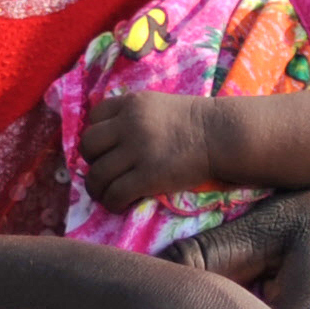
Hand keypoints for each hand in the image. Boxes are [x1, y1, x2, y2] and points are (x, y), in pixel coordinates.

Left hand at [75, 92, 222, 211]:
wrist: (220, 135)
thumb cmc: (195, 122)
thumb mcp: (158, 105)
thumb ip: (134, 115)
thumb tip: (112, 139)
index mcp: (131, 104)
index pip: (94, 116)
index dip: (97, 135)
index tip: (105, 148)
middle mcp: (129, 124)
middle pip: (89, 145)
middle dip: (92, 161)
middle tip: (104, 171)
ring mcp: (137, 150)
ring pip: (97, 174)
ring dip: (97, 188)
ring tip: (106, 194)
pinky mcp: (147, 176)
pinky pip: (115, 193)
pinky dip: (111, 202)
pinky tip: (118, 205)